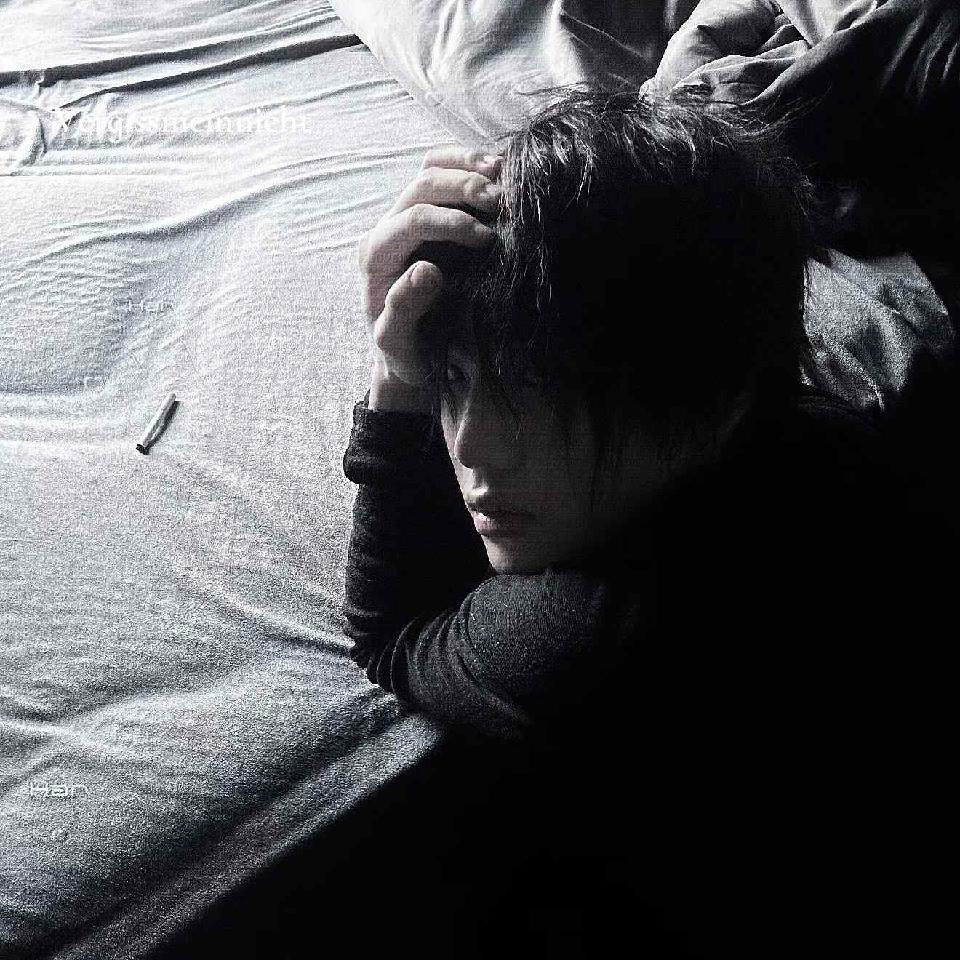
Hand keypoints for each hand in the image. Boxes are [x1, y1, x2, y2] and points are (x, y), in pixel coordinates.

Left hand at [358, 146, 501, 391]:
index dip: (453, 223)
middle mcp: (386, 229)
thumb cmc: (404, 350)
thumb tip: (427, 271)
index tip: (487, 240)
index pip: (413, 221)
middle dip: (465, 189)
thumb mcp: (397, 343)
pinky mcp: (427, 213)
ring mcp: (405, 217)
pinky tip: (498, 169)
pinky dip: (469, 164)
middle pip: (422, 185)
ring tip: (504, 174)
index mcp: (375, 256)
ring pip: (431, 169)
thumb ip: (404, 309)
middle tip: (503, 205)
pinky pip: (442, 172)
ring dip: (468, 167)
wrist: (408, 351)